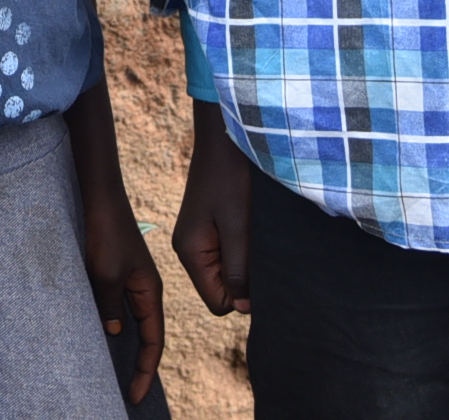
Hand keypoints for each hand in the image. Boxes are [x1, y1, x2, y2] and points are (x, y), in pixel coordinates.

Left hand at [83, 182, 167, 401]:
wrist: (98, 198)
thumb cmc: (105, 233)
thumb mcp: (106, 273)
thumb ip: (111, 305)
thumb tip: (115, 332)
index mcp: (150, 292)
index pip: (154, 341)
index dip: (146, 370)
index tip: (134, 395)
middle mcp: (142, 290)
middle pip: (145, 336)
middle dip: (139, 365)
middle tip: (125, 393)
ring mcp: (127, 282)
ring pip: (128, 322)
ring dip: (122, 347)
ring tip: (111, 372)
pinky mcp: (111, 274)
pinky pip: (114, 308)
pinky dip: (109, 325)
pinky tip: (97, 336)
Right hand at [172, 99, 253, 314]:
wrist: (224, 139)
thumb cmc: (230, 180)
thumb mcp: (238, 229)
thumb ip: (238, 271)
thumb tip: (244, 308)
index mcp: (190, 253)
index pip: (218, 303)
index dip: (242, 297)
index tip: (259, 270)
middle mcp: (189, 249)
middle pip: (221, 289)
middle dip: (244, 279)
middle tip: (258, 249)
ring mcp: (197, 238)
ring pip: (226, 272)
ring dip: (244, 261)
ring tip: (253, 234)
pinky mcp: (208, 228)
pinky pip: (227, 254)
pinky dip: (242, 248)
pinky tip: (249, 227)